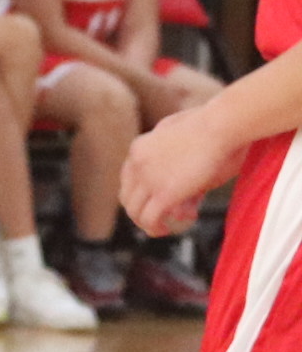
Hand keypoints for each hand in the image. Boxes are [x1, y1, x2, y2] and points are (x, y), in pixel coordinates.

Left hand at [122, 106, 235, 238]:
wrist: (223, 124)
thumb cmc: (216, 126)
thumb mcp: (187, 141)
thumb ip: (178, 159)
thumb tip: (181, 177)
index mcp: (139, 148)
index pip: (128, 179)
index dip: (143, 194)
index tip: (160, 200)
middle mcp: (137, 163)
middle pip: (127, 198)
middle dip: (143, 211)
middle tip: (163, 218)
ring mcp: (148, 179)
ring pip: (135, 212)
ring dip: (150, 223)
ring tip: (166, 228)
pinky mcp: (164, 193)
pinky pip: (150, 219)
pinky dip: (159, 227)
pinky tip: (174, 226)